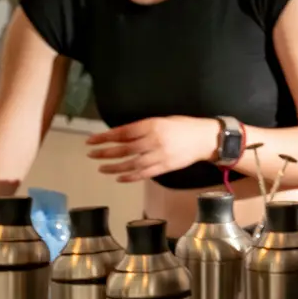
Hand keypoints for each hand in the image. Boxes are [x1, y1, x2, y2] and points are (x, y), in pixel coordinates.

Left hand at [88, 116, 220, 181]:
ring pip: (131, 164)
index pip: (122, 132)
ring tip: (101, 168)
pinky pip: (144, 174)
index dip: (105, 137)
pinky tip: (119, 177)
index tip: (91, 140)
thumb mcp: (162, 120)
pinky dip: (130, 177)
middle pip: (124, 149)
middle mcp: (154, 140)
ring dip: (114, 167)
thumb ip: (142, 128)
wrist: (205, 139)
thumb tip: (121, 135)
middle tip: (91, 154)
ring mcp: (159, 156)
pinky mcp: (165, 167)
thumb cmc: (183, 126)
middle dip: (105, 152)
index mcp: (152, 125)